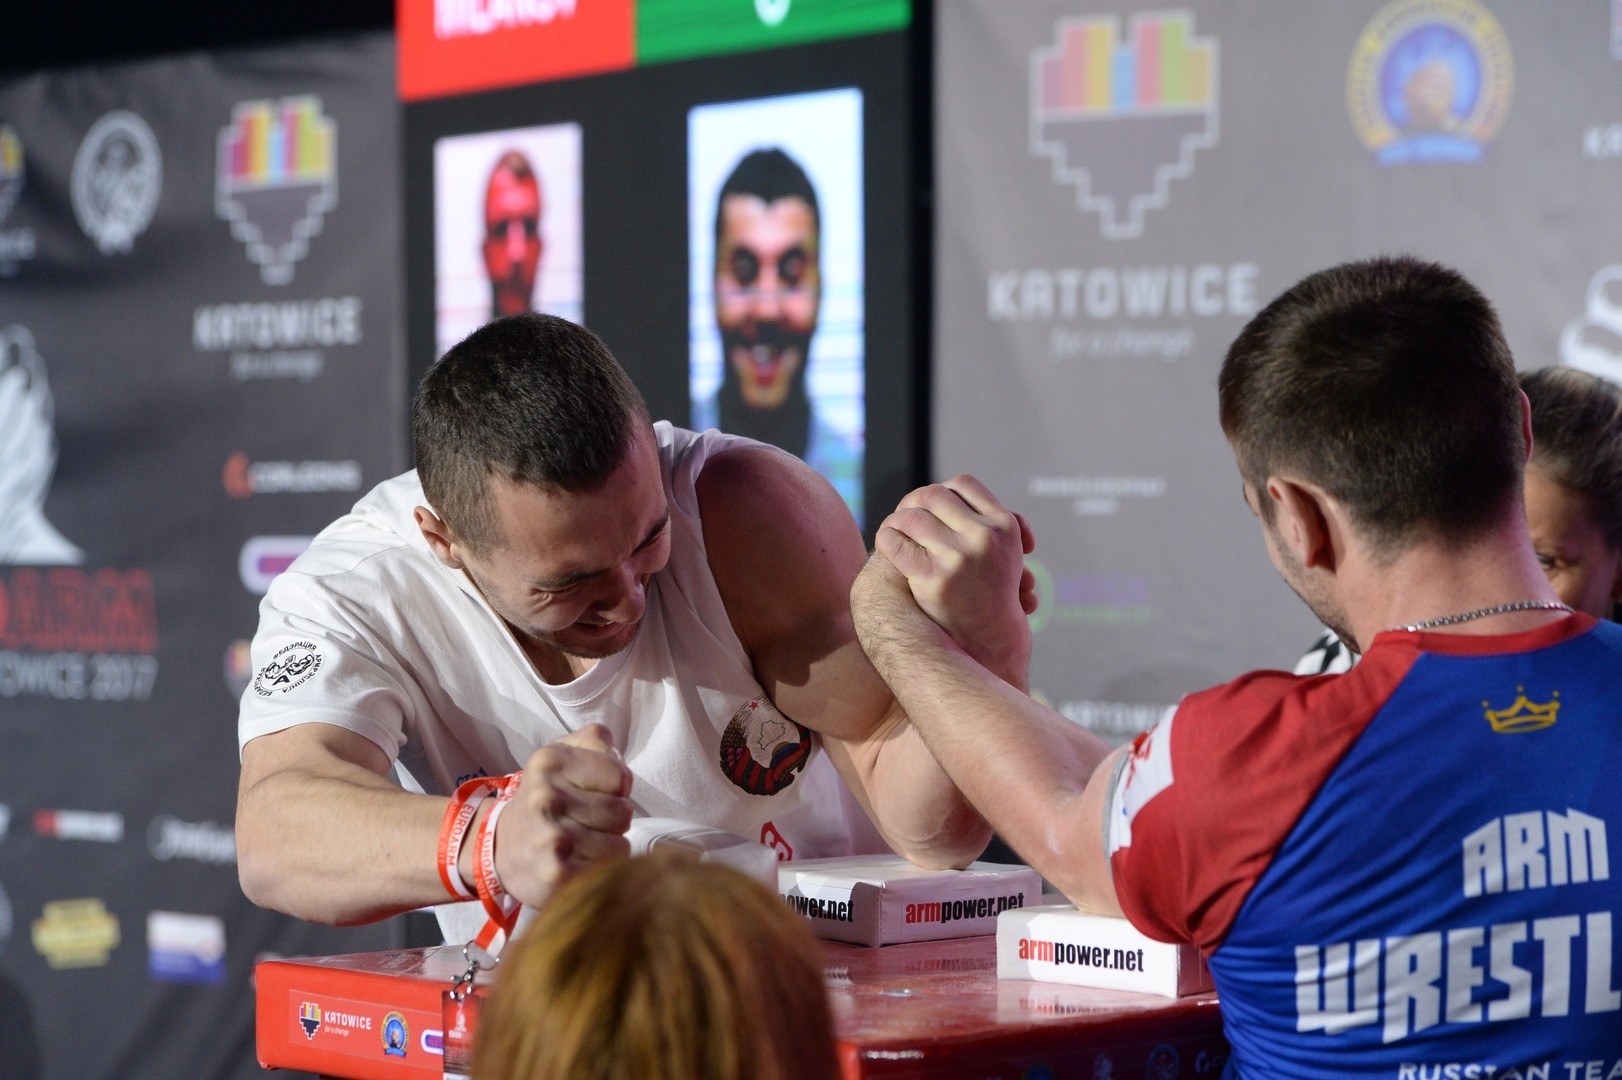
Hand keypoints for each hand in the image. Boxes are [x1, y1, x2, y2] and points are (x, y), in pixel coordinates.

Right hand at [491, 724, 633, 906]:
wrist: (499, 848)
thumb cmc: (543, 797)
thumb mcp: (561, 753)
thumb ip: (595, 741)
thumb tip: (618, 755)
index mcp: (550, 761)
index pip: (620, 777)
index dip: (616, 787)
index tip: (596, 793)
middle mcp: (546, 798)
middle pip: (623, 812)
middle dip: (613, 818)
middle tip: (587, 821)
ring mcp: (552, 838)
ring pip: (620, 843)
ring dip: (608, 845)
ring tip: (583, 842)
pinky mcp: (558, 874)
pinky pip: (609, 868)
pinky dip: (600, 868)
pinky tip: (579, 862)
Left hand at [873, 476, 1035, 686]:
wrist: (991, 644)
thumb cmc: (995, 597)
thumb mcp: (1008, 554)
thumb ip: (987, 523)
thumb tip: (954, 491)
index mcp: (1004, 526)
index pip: (964, 484)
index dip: (944, 489)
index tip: (934, 505)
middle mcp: (984, 538)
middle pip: (934, 495)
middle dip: (916, 502)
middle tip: (907, 513)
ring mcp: (958, 557)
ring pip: (913, 517)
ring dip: (898, 520)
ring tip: (894, 528)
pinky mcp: (933, 578)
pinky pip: (897, 543)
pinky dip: (887, 539)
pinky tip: (887, 544)